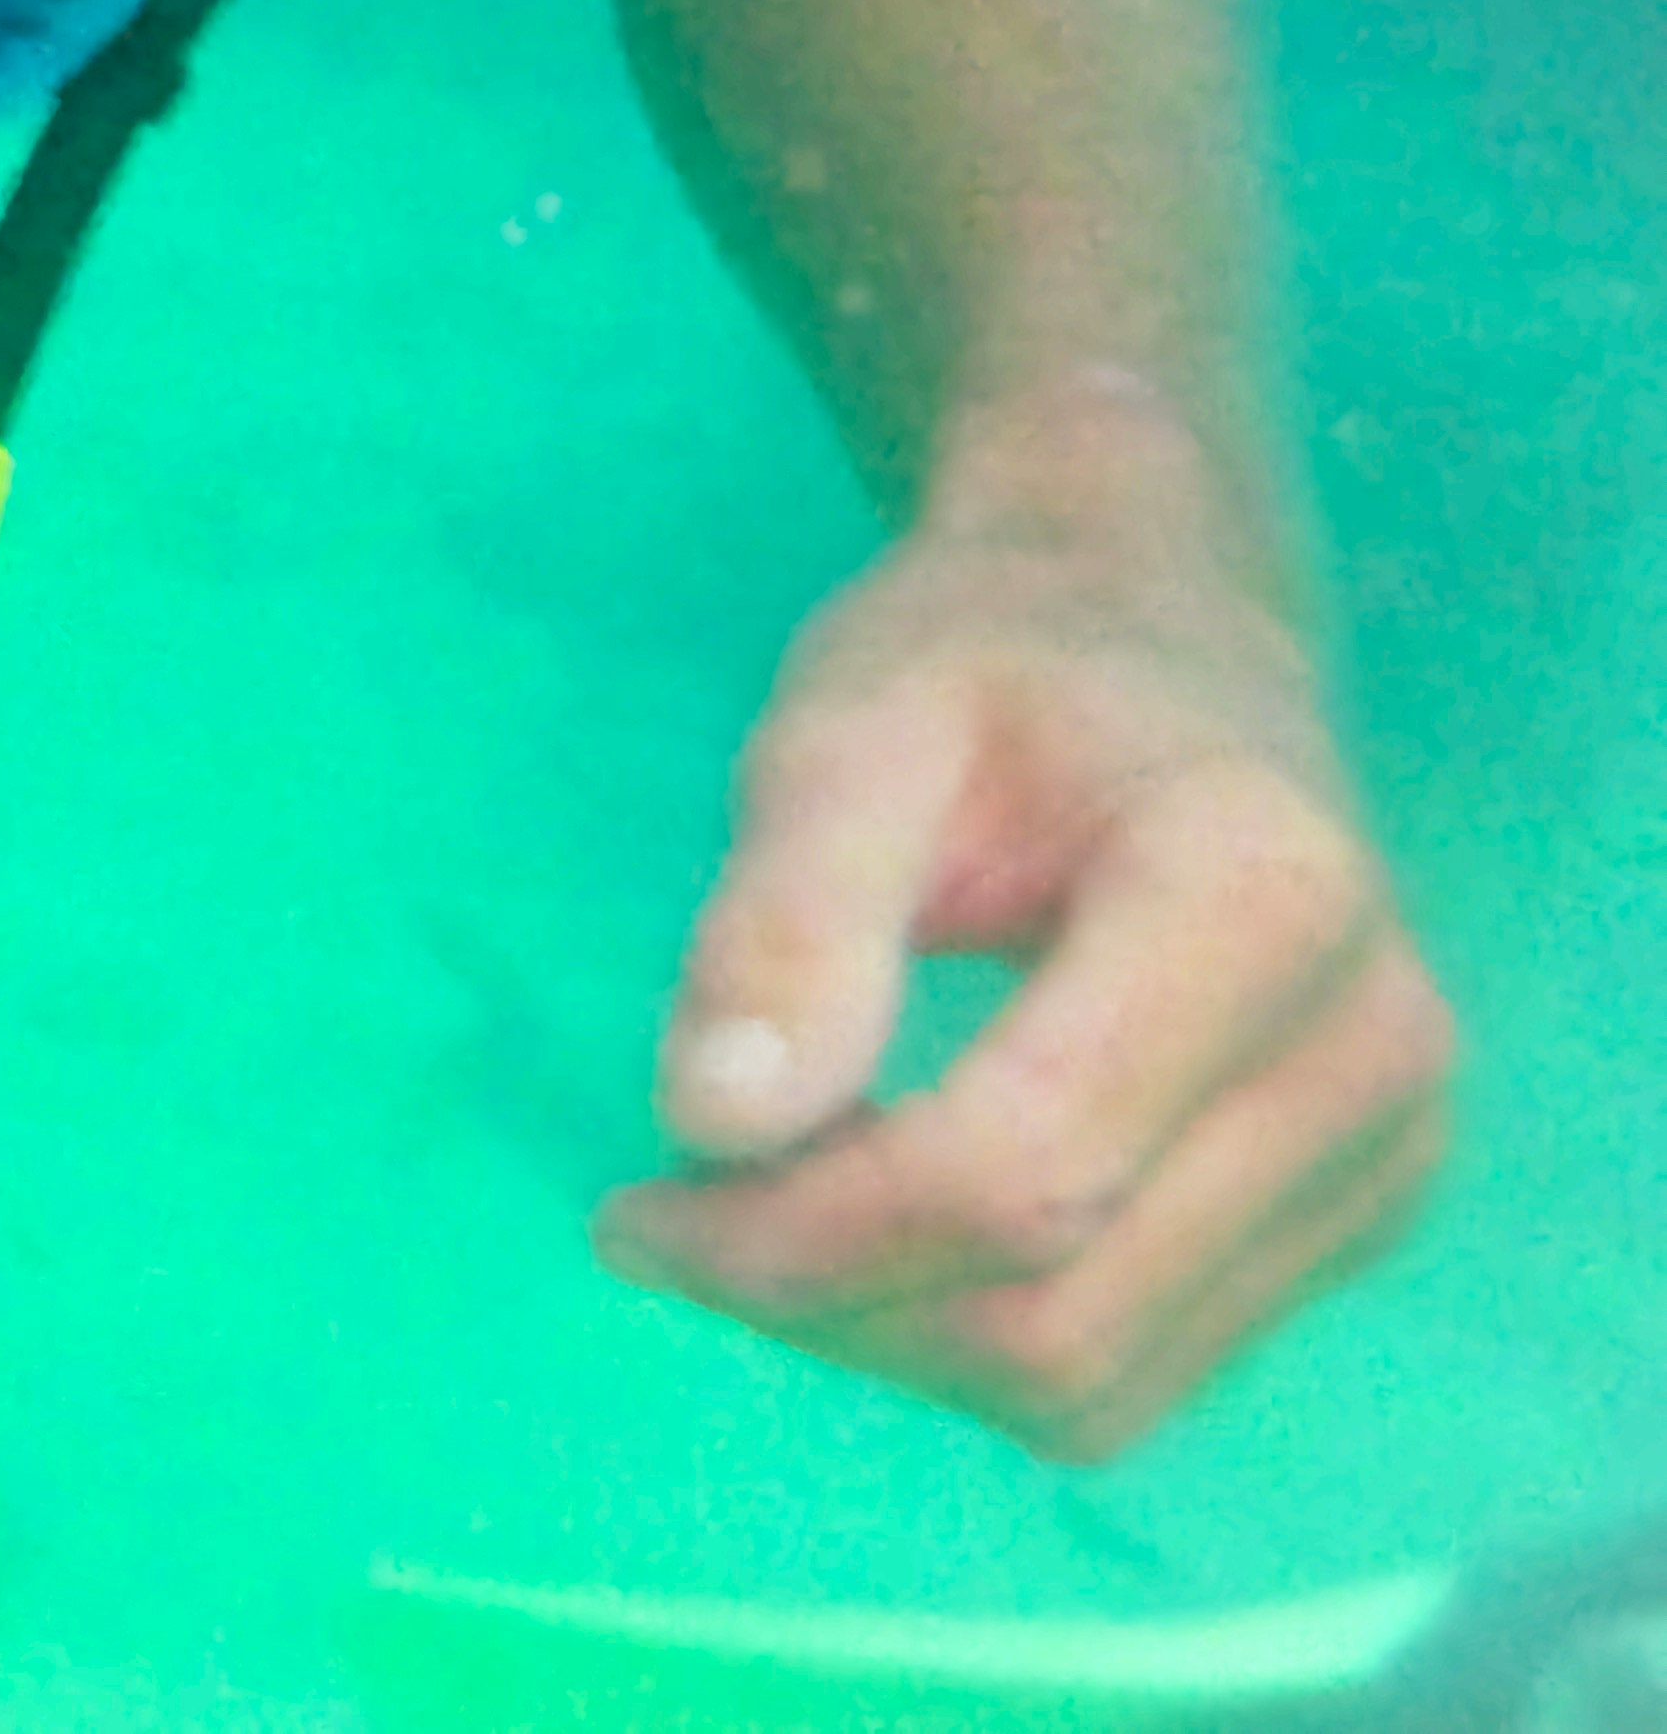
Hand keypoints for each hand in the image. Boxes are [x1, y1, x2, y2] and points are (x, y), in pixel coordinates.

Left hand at [597, 426, 1454, 1461]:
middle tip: (666, 1220)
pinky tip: (873, 1220)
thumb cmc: (988, 663)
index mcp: (1263, 901)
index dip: (800, 1232)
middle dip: (824, 1299)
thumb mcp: (847, 730)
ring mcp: (1384, 1154)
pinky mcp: (1353, 1218)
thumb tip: (711, 1121)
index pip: (1021, 1173)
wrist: (1155, 638)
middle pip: (1060, 1315)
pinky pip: (1138, 1367)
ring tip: (758, 1210)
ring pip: (1098, 1382)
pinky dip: (972, 1338)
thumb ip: (786, 916)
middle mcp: (1368, 1054)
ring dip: (888, 1337)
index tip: (634, 1201)